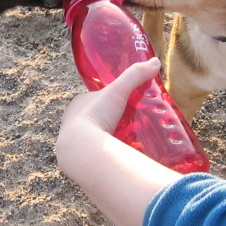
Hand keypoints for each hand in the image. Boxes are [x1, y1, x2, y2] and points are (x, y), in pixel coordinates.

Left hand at [56, 57, 178, 225]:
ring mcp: (72, 145)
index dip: (108, 101)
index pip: (93, 100)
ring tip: (128, 144)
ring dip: (107, 141)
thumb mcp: (117, 91)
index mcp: (76, 106)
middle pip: (94, 121)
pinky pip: (94, 157)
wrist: (82, 150)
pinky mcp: (78, 162)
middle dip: (109, 123)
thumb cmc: (96, 117)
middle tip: (129, 126)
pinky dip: (104, 156)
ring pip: (93, 140)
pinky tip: (119, 160)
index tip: (123, 105)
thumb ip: (135, 76)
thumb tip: (155, 63)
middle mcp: (70, 124)